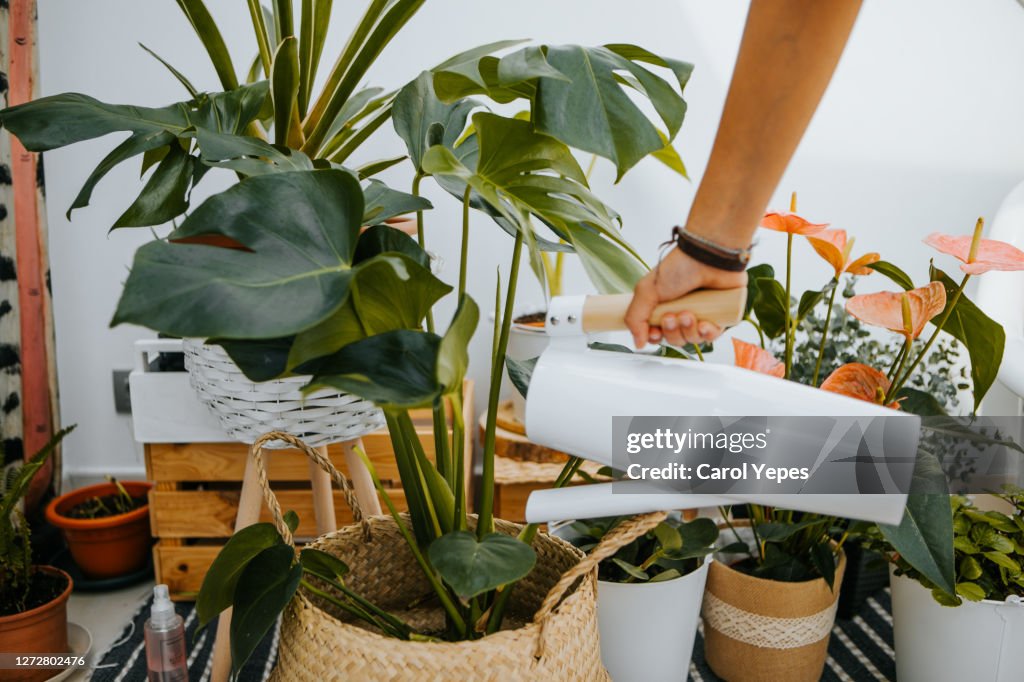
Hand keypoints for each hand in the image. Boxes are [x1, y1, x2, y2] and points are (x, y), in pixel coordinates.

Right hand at [624, 248, 747, 348]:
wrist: (709, 256)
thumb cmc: (679, 267)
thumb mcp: (646, 291)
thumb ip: (635, 318)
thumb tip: (638, 343)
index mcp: (664, 306)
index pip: (658, 334)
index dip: (656, 338)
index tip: (655, 333)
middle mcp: (683, 311)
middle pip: (675, 339)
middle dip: (672, 332)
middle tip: (671, 318)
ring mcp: (703, 314)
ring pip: (693, 339)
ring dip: (688, 331)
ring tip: (687, 314)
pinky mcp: (721, 315)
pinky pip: (713, 335)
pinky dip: (707, 333)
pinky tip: (704, 324)